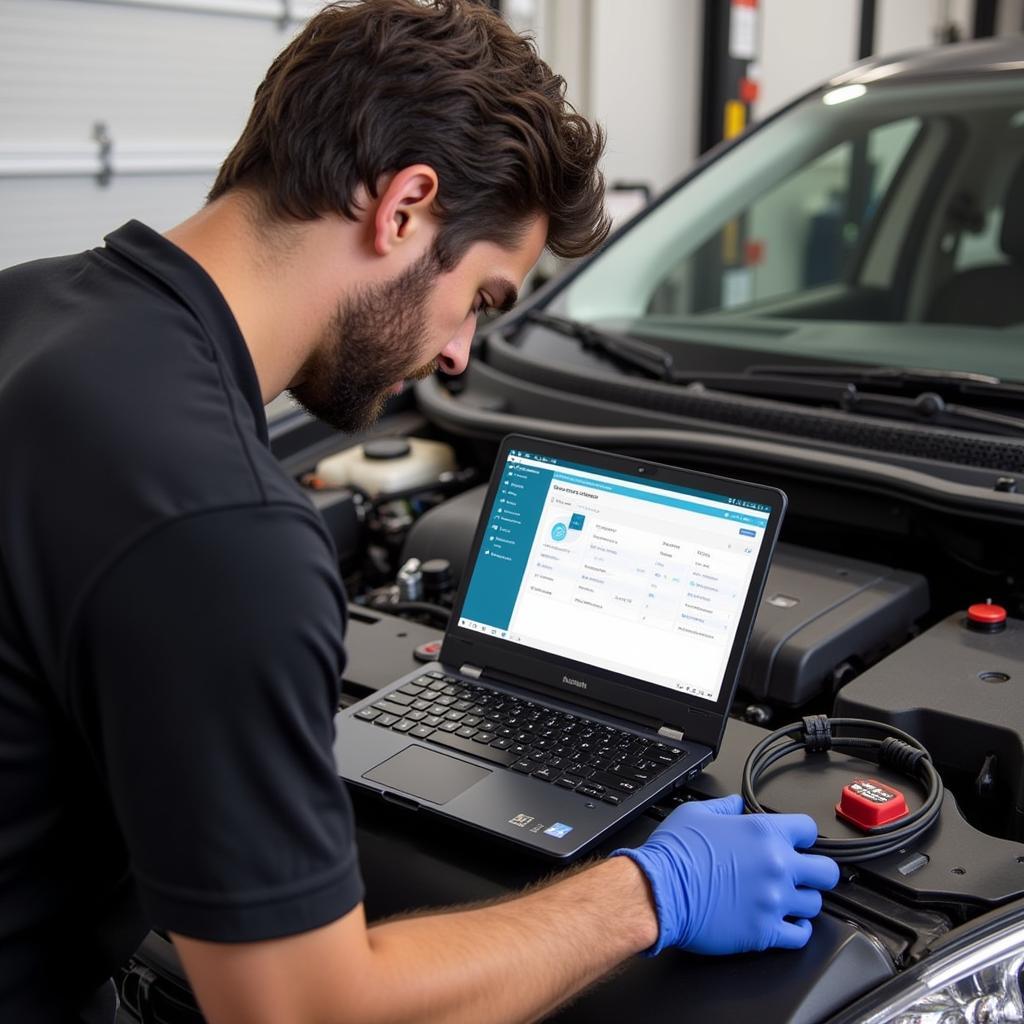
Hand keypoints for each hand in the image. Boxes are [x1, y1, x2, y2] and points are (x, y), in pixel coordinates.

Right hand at [613, 794, 839, 955]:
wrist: (658, 891)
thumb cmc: (674, 854)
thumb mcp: (696, 813)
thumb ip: (724, 807)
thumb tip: (735, 806)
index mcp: (763, 833)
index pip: (808, 829)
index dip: (801, 836)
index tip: (795, 843)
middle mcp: (776, 866)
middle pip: (826, 871)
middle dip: (816, 872)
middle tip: (802, 874)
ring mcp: (774, 901)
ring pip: (814, 904)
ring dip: (802, 901)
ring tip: (786, 899)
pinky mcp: (765, 932)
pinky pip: (800, 935)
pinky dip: (796, 930)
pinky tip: (786, 923)